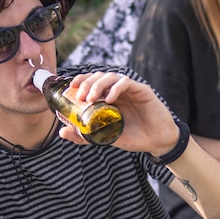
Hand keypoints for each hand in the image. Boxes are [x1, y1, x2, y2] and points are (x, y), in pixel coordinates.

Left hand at [58, 72, 178, 154]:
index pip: (91, 82)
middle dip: (86, 83)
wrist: (157, 142)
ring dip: (98, 84)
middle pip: (99, 76)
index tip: (70, 88)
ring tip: (91, 98)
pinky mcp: (142, 90)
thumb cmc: (134, 137)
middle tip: (80, 96)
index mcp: (109, 98)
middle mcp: (118, 91)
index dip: (80, 81)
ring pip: (111, 76)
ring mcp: (130, 90)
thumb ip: (86, 135)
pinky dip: (116, 88)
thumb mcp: (106, 138)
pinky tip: (110, 99)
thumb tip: (62, 132)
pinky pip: (126, 82)